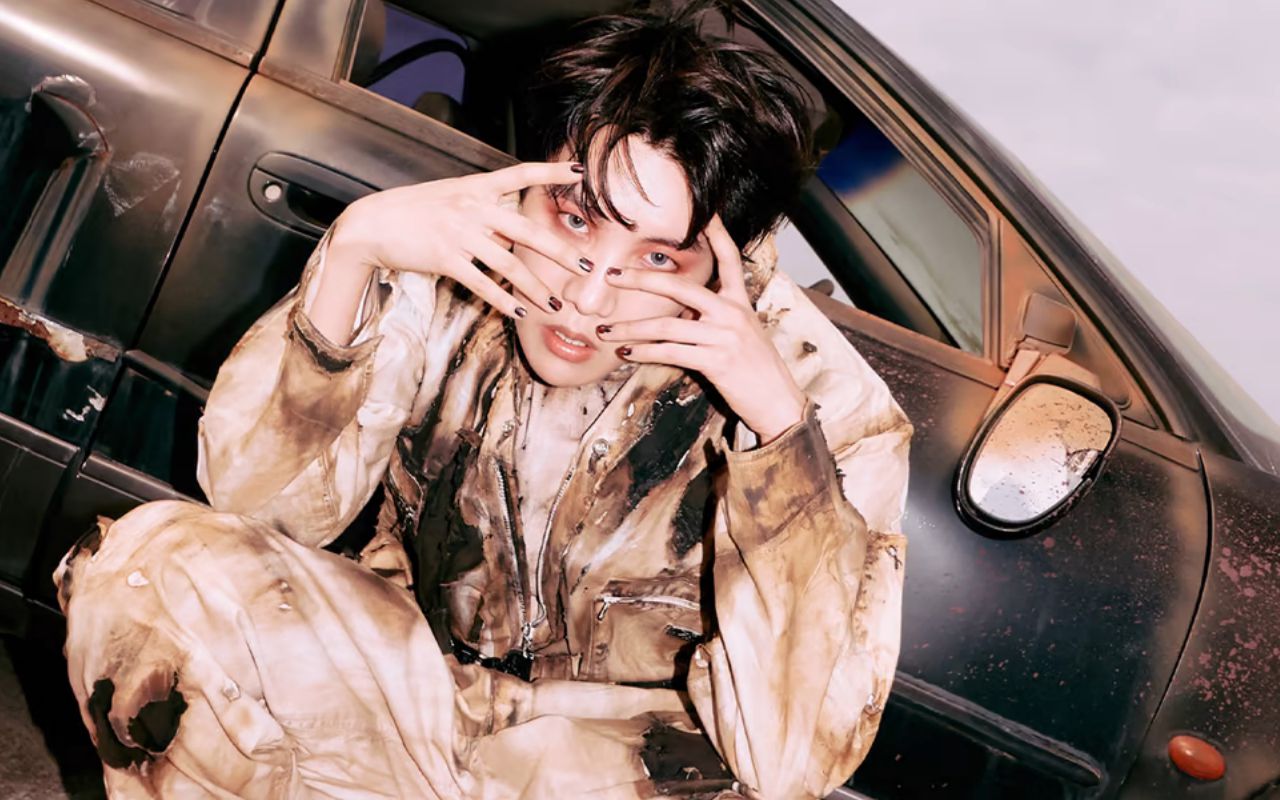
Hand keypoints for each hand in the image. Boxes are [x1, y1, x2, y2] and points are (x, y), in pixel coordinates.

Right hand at [328, 161, 591, 318]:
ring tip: (555, 305)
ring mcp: (460, 234)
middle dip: (560, 252)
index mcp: (475, 187)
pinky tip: (519, 312)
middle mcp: (473, 208)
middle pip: (528, 231)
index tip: (579, 171)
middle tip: (585, 268)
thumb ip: (482, 210)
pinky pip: (482, 284)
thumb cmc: (412, 211)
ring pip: (509, 265)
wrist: (371, 223)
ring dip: (535, 289)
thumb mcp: (450, 197)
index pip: (520, 174)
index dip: (550, 172)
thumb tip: (511, 233)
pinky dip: (502, 301)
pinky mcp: (446, 258)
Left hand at [599, 215, 805, 442]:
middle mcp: (733, 313)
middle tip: (614, 276)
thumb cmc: (757, 370)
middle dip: (643, 279)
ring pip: (667, 325)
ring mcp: (724, 336)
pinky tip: (627, 354)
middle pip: (682, 286)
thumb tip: (681, 312)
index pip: (730, 258)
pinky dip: (644, 353)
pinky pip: (670, 352)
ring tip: (607, 332)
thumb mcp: (743, 334)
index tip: (705, 212)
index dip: (717, 233)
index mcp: (741, 302)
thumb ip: (715, 317)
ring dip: (632, 329)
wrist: (778, 401)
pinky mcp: (716, 361)